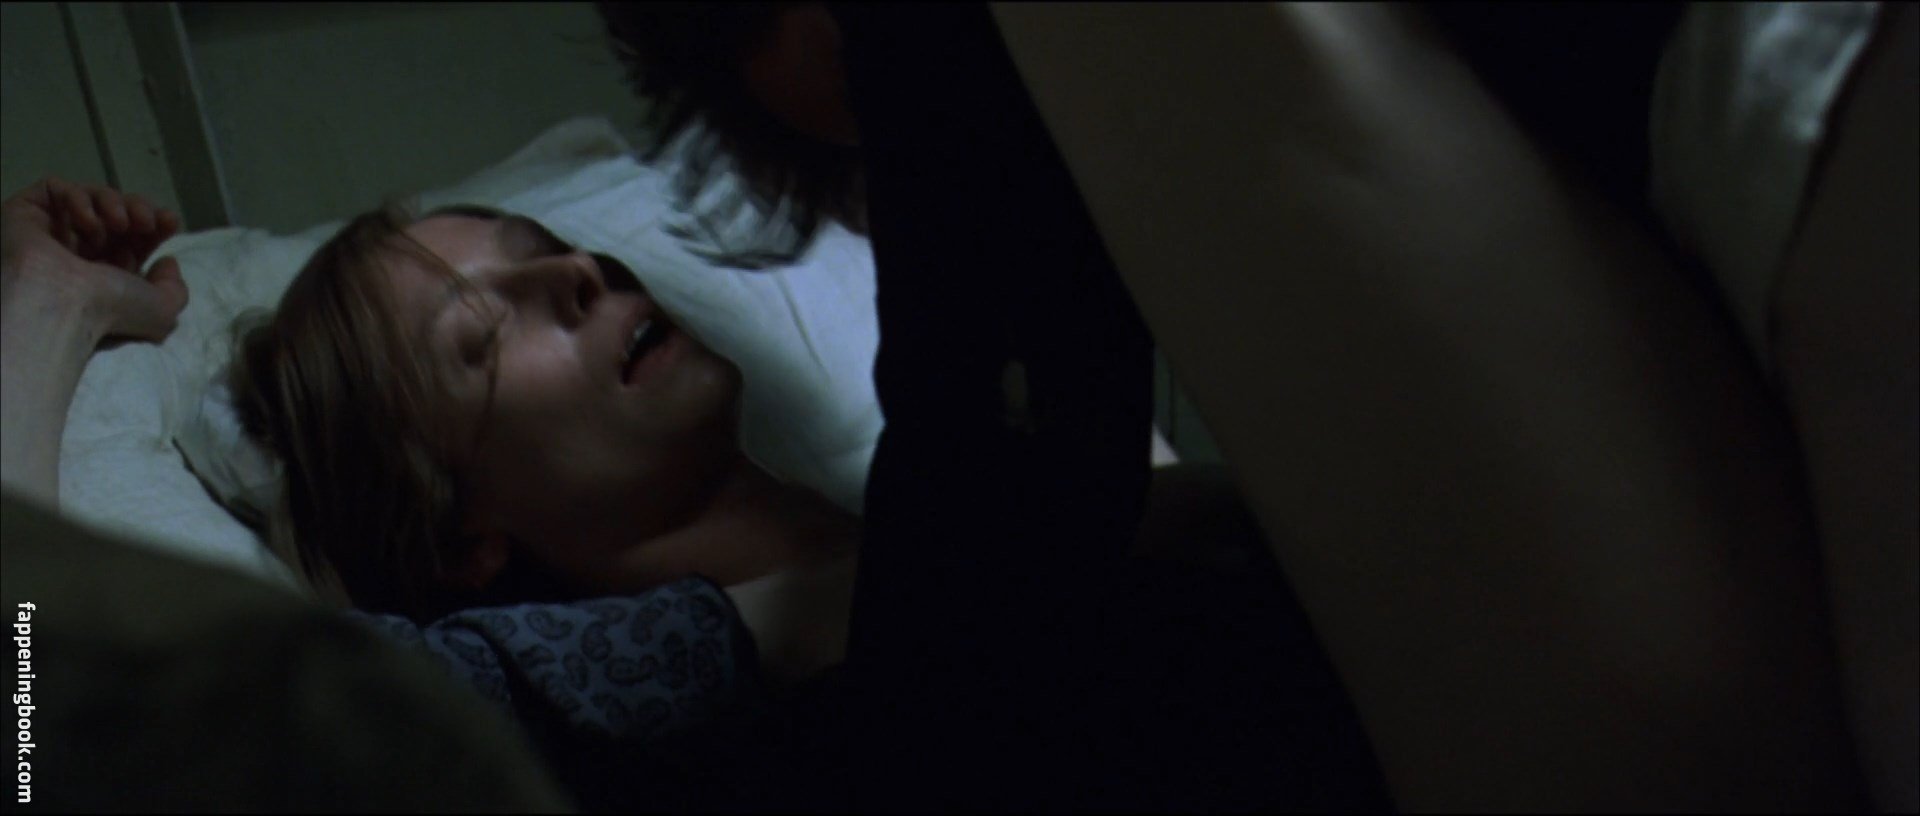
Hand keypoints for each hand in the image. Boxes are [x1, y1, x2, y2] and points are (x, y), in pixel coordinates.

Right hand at [0, 176, 186, 342]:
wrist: (61, 303)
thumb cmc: (109, 310)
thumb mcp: (162, 311)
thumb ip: (174, 288)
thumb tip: (167, 262)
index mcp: (106, 275)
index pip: (133, 239)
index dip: (155, 224)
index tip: (169, 221)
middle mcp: (78, 254)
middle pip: (115, 214)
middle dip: (138, 209)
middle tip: (146, 221)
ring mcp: (51, 233)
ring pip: (89, 199)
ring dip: (113, 204)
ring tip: (120, 223)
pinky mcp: (27, 213)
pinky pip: (56, 189)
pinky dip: (80, 199)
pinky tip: (90, 222)